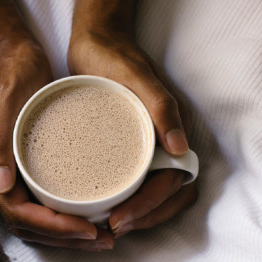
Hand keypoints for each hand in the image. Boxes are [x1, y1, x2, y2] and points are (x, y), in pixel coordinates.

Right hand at [0, 41, 113, 250]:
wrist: (13, 54)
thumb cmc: (10, 70)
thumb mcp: (2, 97)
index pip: (16, 209)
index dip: (50, 225)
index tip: (84, 229)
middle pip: (27, 221)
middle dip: (62, 235)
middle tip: (100, 239)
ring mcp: (11, 168)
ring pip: (34, 216)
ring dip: (64, 231)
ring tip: (98, 235)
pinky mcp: (25, 162)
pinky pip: (41, 198)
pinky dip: (62, 213)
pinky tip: (84, 214)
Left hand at [68, 29, 197, 237]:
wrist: (95, 44)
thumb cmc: (115, 57)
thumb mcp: (137, 77)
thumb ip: (162, 107)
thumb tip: (181, 149)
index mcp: (171, 129)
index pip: (173, 181)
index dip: (151, 206)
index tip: (122, 218)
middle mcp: (162, 140)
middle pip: (166, 192)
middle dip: (145, 215)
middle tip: (114, 227)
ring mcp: (144, 143)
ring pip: (152, 189)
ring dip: (137, 212)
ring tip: (110, 223)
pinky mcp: (125, 143)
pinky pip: (132, 176)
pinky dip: (124, 197)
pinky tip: (103, 203)